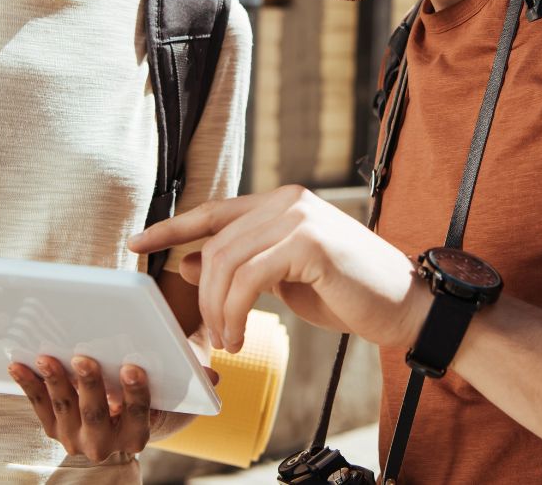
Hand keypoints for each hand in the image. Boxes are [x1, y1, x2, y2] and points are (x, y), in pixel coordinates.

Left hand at [10, 356, 159, 459]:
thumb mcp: (144, 395)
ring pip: (64, 408)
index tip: (131, 369)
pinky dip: (29, 384)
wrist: (114, 429)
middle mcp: (104, 444)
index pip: (137, 413)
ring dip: (54, 381)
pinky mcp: (54, 430)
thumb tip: (127, 345)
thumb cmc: (132, 402)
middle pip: (96, 413)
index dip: (135, 392)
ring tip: (46, 360)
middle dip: (89, 385)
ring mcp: (75, 440)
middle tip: (83, 360)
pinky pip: (40, 406)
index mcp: (134, 436)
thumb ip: (136, 378)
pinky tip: (19, 368)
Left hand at [127, 184, 430, 353]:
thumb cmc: (349, 294)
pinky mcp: (309, 243)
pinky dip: (234, 313)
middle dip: (202, 296)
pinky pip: (248, 280)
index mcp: (280, 203)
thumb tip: (184, 262)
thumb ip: (240, 266)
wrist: (406, 307)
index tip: (135, 243)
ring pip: (226, 262)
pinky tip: (241, 336)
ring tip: (228, 341)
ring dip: (217, 311)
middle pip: (214, 244)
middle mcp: (287, 200)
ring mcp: (299, 217)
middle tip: (211, 336)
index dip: (170, 226)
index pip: (212, 211)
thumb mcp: (283, 279)